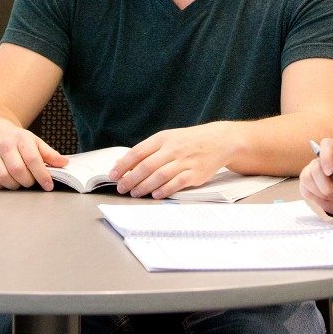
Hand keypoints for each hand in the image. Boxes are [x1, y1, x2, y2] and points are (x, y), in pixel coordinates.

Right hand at [0, 118, 68, 189]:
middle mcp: (5, 146)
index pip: (33, 159)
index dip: (42, 175)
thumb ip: (49, 153)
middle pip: (17, 170)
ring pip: (2, 176)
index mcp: (21, 139)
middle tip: (31, 182)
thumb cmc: (15, 139)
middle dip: (28, 181)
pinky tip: (4, 182)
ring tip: (19, 182)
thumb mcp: (34, 141)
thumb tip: (64, 163)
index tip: (48, 185)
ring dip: (13, 185)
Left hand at [108, 122, 238, 198]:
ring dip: (144, 187)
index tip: (113, 174)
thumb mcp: (168, 138)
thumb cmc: (189, 141)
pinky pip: (176, 183)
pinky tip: (156, 195)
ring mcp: (185, 161)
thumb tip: (124, 163)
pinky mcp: (195, 174)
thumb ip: (148, 150)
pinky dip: (164, 190)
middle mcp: (173, 149)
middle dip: (131, 179)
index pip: (138, 152)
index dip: (123, 165)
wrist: (219, 140)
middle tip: (121, 188)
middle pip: (146, 166)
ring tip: (135, 193)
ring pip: (159, 176)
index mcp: (163, 138)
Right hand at [299, 138, 332, 215]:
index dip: (326, 156)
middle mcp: (322, 159)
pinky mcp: (305, 182)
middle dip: (326, 183)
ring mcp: (311, 169)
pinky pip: (305, 188)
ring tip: (332, 195)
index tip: (329, 172)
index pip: (327, 144)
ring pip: (307, 177)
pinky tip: (325, 197)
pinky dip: (316, 197)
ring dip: (321, 191)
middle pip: (315, 166)